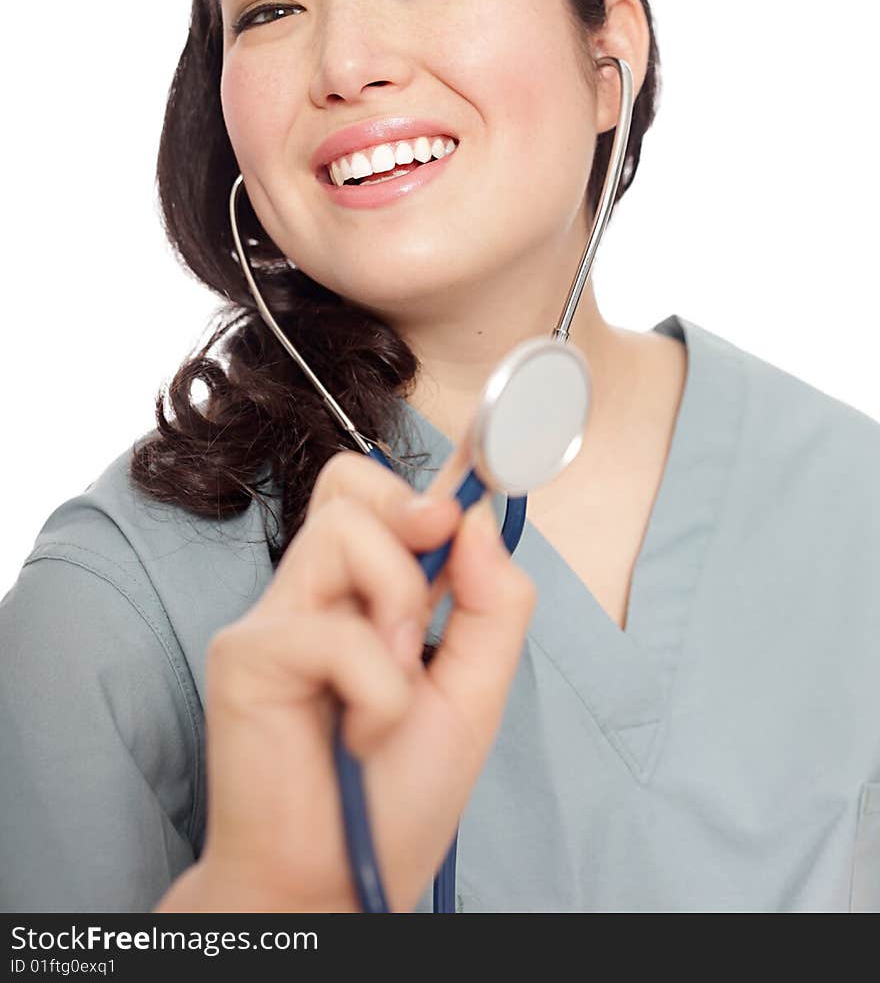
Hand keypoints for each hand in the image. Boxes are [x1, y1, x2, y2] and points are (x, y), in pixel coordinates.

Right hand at [154, 430, 534, 913]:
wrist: (337, 883)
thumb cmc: (397, 795)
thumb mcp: (475, 692)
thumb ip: (490, 605)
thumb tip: (476, 516)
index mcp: (363, 595)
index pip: (377, 498)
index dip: (429, 478)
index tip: (477, 477)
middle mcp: (314, 594)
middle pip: (348, 486)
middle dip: (408, 516)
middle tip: (434, 572)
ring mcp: (275, 619)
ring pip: (341, 531)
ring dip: (397, 605)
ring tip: (396, 683)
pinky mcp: (244, 655)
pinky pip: (333, 630)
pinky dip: (376, 691)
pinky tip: (360, 734)